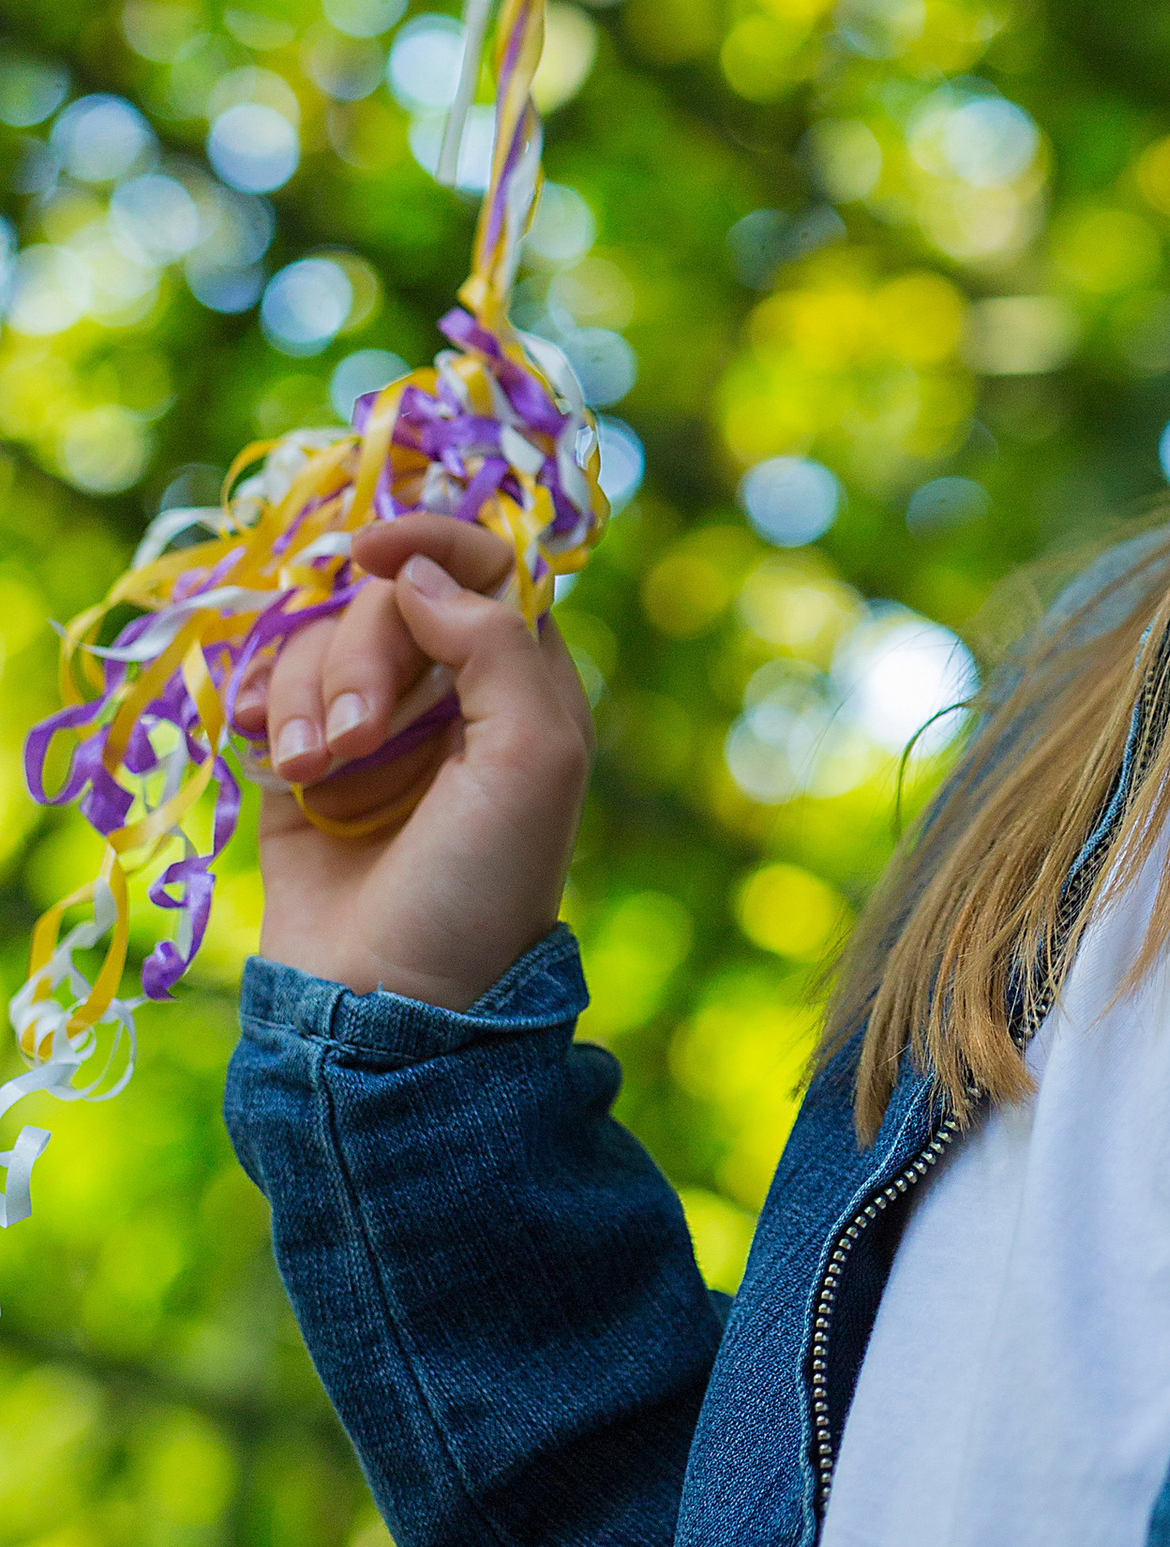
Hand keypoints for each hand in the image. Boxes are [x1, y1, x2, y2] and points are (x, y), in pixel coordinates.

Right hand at [247, 513, 594, 1010]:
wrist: (383, 1005)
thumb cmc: (478, 886)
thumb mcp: (531, 761)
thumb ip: (495, 646)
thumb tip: (420, 572)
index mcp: (520, 684)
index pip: (482, 566)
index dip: (430, 541)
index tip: (371, 549)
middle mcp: (448, 694)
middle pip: (386, 602)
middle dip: (361, 657)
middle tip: (357, 741)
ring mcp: (371, 729)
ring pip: (319, 641)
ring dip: (306, 694)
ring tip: (314, 770)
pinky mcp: (300, 765)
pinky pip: (268, 687)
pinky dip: (260, 701)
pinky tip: (267, 745)